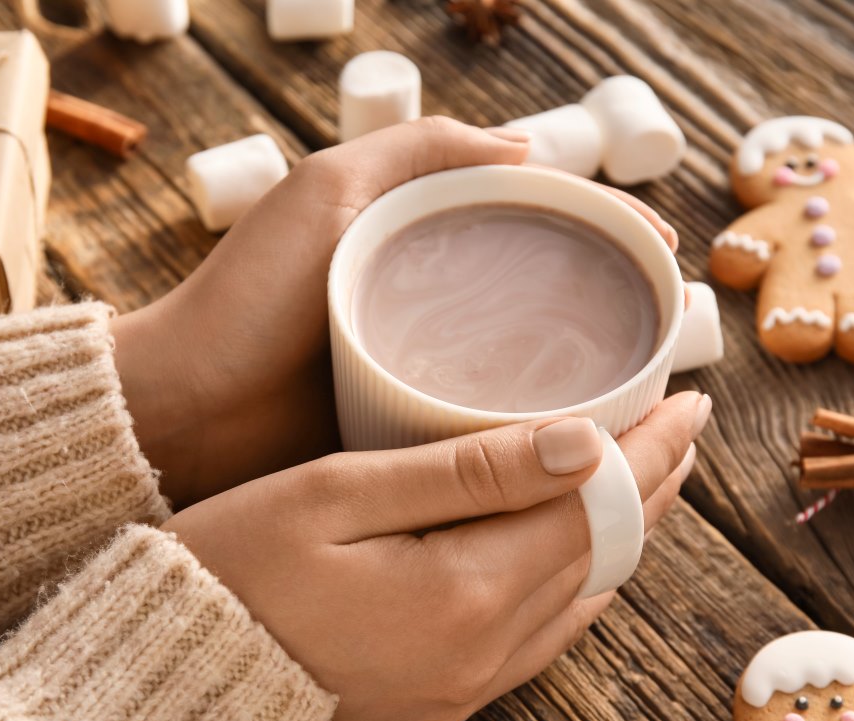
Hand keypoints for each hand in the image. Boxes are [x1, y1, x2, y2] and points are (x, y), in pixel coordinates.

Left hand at [112, 117, 678, 506]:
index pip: (533, 223)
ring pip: (528, 363)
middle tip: (669, 330)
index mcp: (417, 238)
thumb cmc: (246, 299)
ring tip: (650, 388)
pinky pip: (493, 423)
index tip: (662, 254)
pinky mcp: (415, 431)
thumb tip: (530, 148)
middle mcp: (431, 302)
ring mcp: (426, 369)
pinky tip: (585, 440)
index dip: (603, 233)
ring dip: (590, 372)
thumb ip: (415, 149)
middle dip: (612, 304)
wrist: (184, 414)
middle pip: (543, 295)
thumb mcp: (326, 192)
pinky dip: (541, 427)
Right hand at [164, 391, 710, 720]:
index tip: (686, 397)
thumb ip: (463, 470)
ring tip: (645, 473)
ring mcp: (467, 682)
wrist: (169, 677)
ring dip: (622, 531)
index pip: (595, 507)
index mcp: (464, 591)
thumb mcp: (335, 495)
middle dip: (653, 484)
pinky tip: (576, 546)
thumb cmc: (231, 568)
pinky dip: (578, 577)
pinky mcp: (445, 695)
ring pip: (584, 596)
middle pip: (605, 554)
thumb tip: (582, 441)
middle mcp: (484, 649)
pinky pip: (545, 633)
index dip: (649, 448)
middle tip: (682, 422)